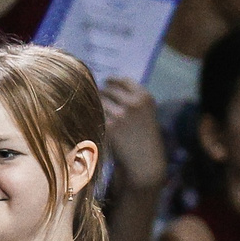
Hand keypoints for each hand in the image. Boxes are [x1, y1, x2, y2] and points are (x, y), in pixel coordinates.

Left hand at [98, 79, 166, 193]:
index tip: (105, 83)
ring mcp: (121, 114)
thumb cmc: (143, 136)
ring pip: (99, 101)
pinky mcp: (111, 126)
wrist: (144, 160)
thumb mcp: (145, 112)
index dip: (112, 80)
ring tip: (99, 115)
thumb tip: (106, 85)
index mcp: (144, 96)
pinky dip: (94, 117)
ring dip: (96, 106)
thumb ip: (131, 97)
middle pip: (108, 89)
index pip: (123, 80)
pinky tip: (97, 123)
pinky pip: (96, 115)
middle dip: (102, 95)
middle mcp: (134, 102)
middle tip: (100, 104)